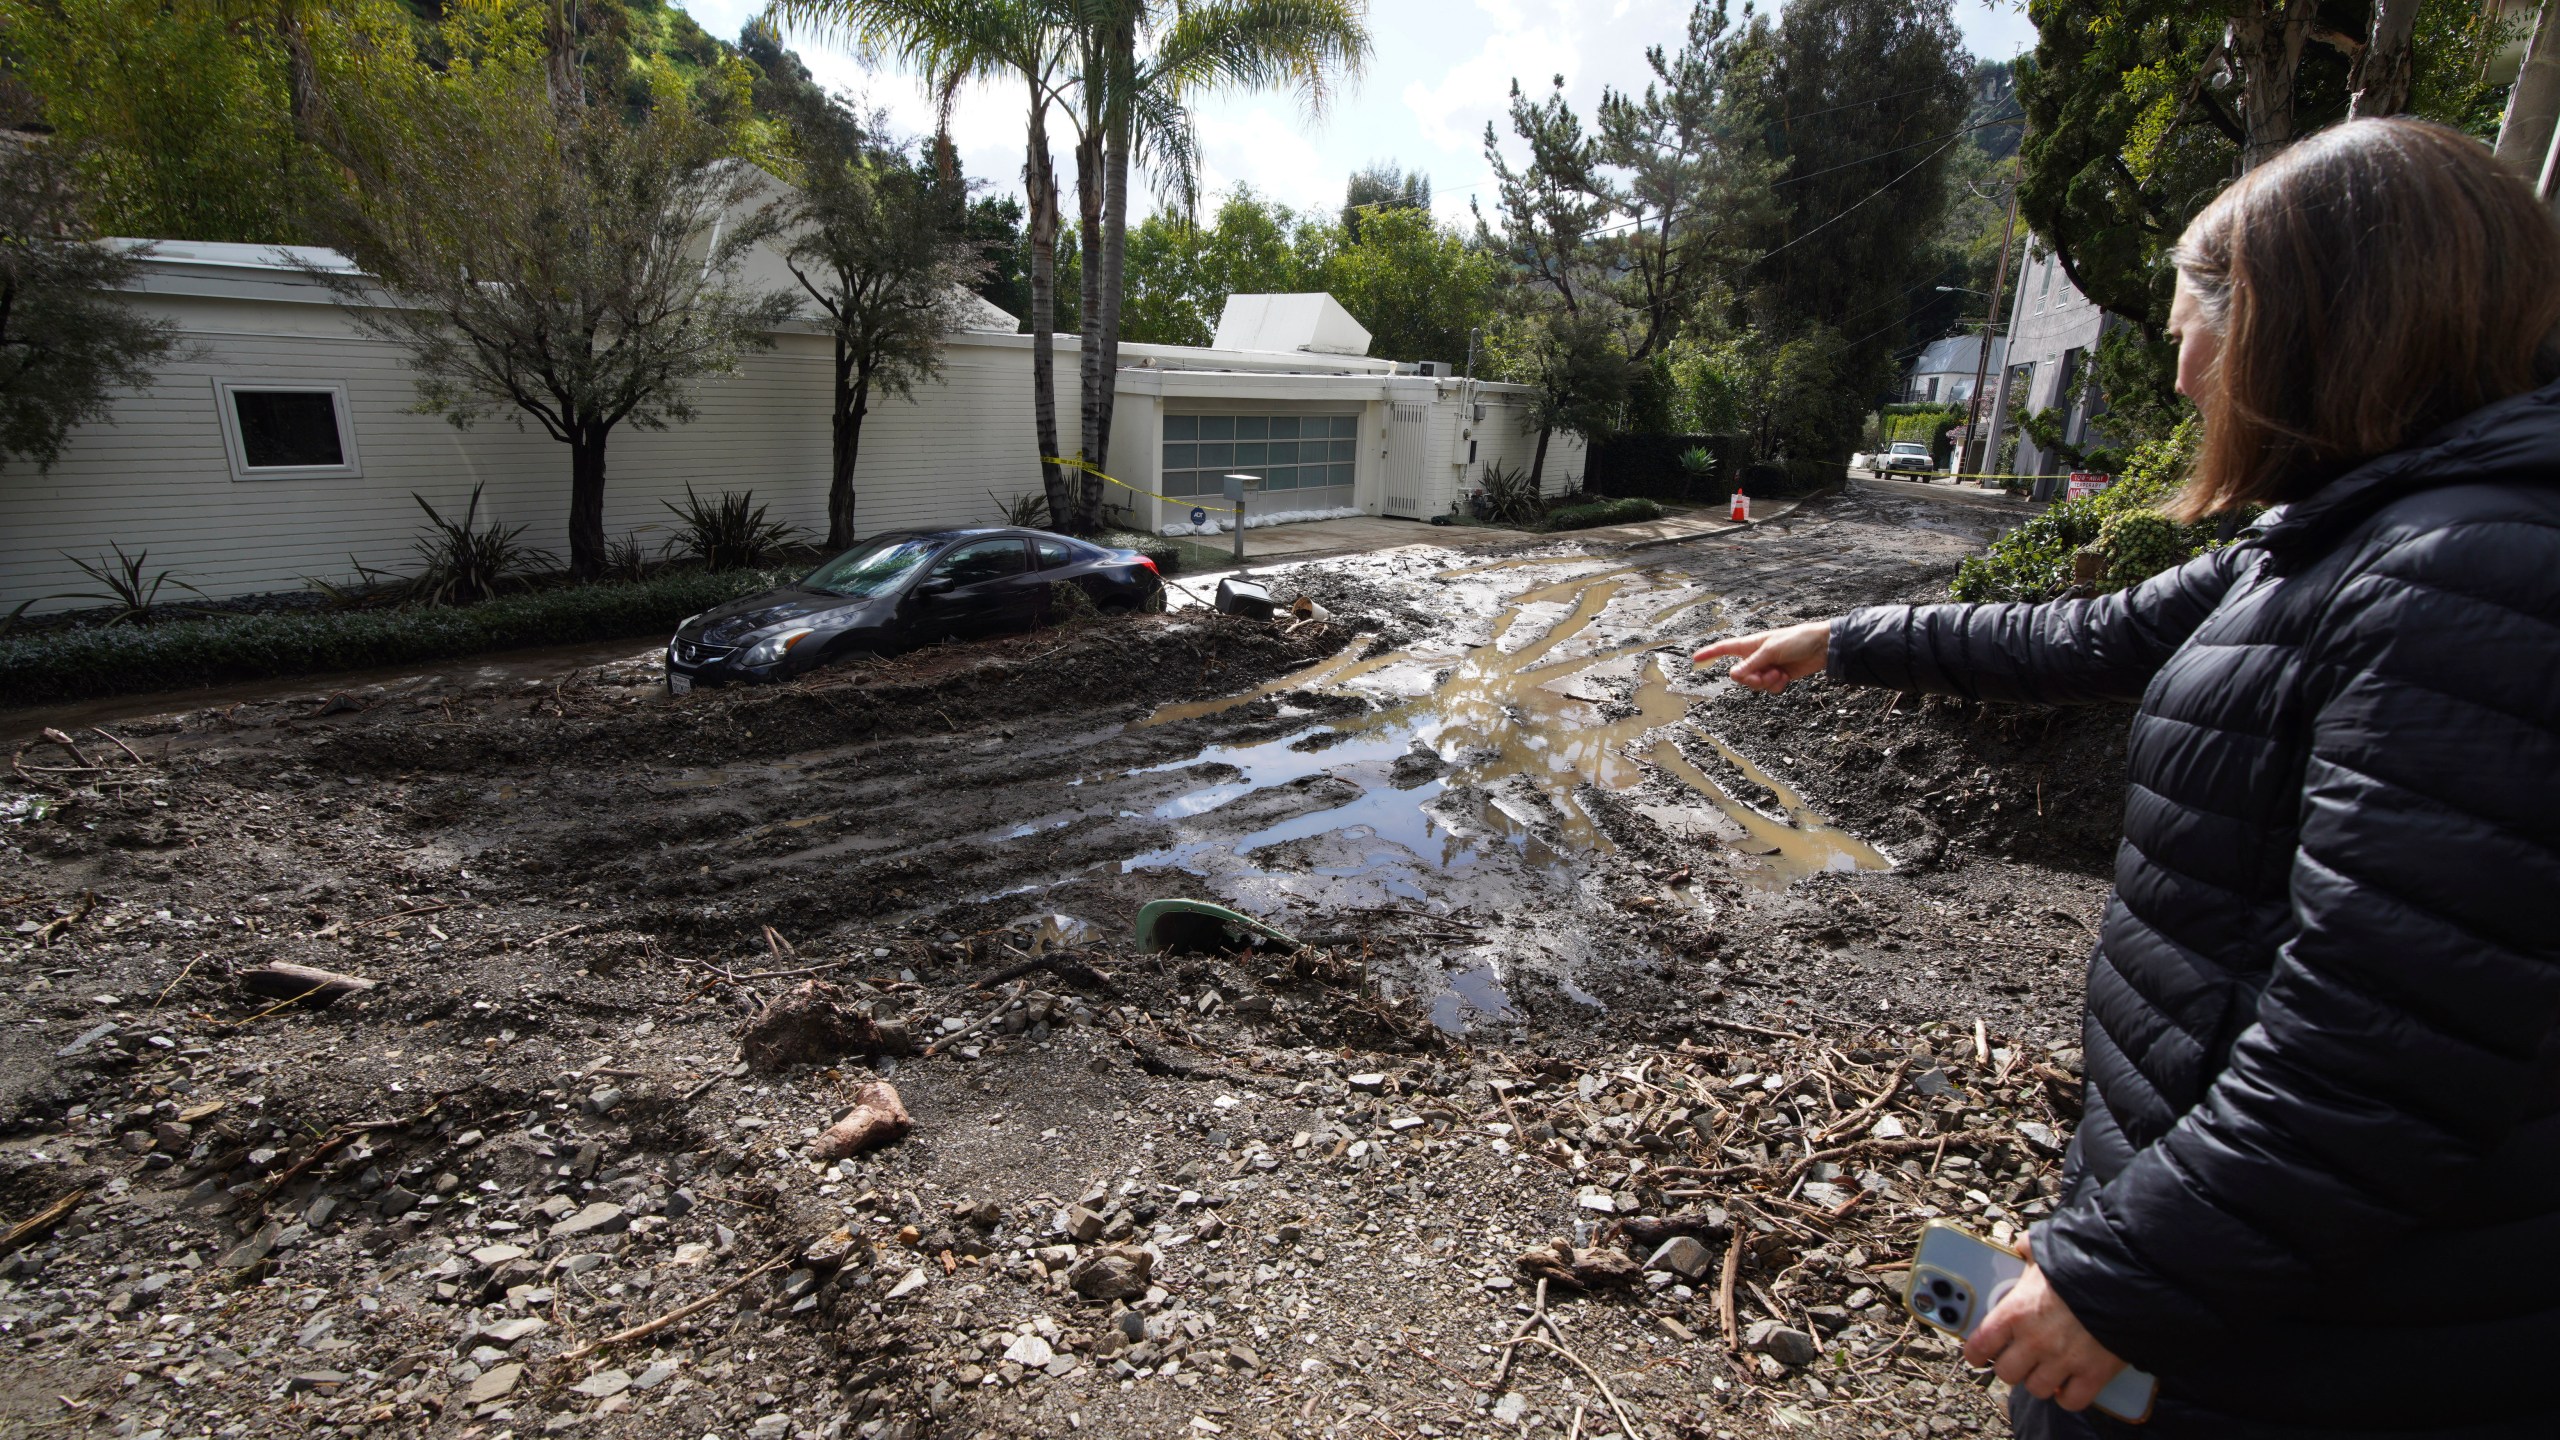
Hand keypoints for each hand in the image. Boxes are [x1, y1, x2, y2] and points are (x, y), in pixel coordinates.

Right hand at [1691, 621, 1830, 693]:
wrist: (1821, 647)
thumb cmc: (1796, 640)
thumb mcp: (1771, 650)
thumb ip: (1751, 664)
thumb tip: (1732, 675)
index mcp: (1750, 645)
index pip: (1724, 648)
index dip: (1709, 653)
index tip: (1695, 658)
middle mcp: (1755, 657)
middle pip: (1740, 676)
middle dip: (1751, 680)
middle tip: (1764, 675)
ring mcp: (1766, 668)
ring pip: (1755, 685)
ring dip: (1766, 682)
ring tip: (1779, 673)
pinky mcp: (1777, 677)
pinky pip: (1769, 689)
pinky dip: (1776, 685)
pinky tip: (1785, 677)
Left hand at [1965, 1233, 2128, 1411]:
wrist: (2130, 1278)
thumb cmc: (2085, 1263)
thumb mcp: (2047, 1252)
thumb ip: (2028, 1251)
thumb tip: (2021, 1246)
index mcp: (2016, 1311)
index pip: (1980, 1344)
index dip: (1976, 1353)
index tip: (1978, 1354)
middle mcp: (2035, 1340)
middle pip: (2006, 1373)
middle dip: (2011, 1366)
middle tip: (2020, 1357)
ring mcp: (2064, 1360)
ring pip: (2037, 1389)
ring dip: (2040, 1380)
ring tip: (2046, 1367)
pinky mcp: (2093, 1374)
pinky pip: (2071, 1400)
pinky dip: (2069, 1396)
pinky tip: (2070, 1384)